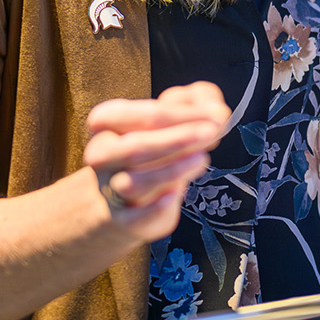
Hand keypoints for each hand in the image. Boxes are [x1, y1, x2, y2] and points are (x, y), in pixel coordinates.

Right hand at [84, 82, 229, 240]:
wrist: (123, 195)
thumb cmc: (154, 145)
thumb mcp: (175, 114)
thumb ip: (199, 101)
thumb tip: (216, 109)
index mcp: (108, 121)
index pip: (143, 115)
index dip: (182, 114)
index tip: (216, 113)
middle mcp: (102, 154)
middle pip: (135, 147)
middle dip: (177, 139)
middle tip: (213, 131)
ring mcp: (110, 188)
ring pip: (134, 183)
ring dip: (170, 170)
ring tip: (202, 158)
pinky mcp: (124, 219)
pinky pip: (136, 217)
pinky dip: (154, 208)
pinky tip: (175, 194)